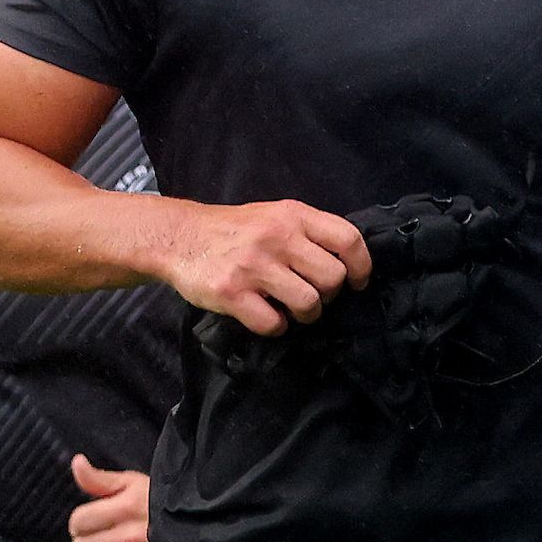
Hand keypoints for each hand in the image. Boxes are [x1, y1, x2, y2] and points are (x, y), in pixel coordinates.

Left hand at [65, 455, 158, 541]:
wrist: (205, 526)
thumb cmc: (163, 503)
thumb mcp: (134, 483)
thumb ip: (101, 478)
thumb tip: (76, 462)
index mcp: (126, 507)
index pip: (78, 522)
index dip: (80, 522)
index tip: (90, 523)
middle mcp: (131, 536)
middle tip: (99, 541)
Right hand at [161, 197, 368, 332]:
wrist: (180, 237)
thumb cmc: (234, 230)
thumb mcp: (274, 215)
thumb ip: (307, 232)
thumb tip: (345, 264)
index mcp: (292, 215)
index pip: (348, 239)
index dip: (361, 266)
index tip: (357, 282)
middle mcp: (277, 237)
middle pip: (332, 278)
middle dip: (328, 295)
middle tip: (313, 296)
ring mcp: (254, 266)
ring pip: (308, 303)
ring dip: (305, 315)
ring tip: (290, 309)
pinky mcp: (231, 293)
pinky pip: (273, 323)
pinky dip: (275, 326)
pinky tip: (265, 315)